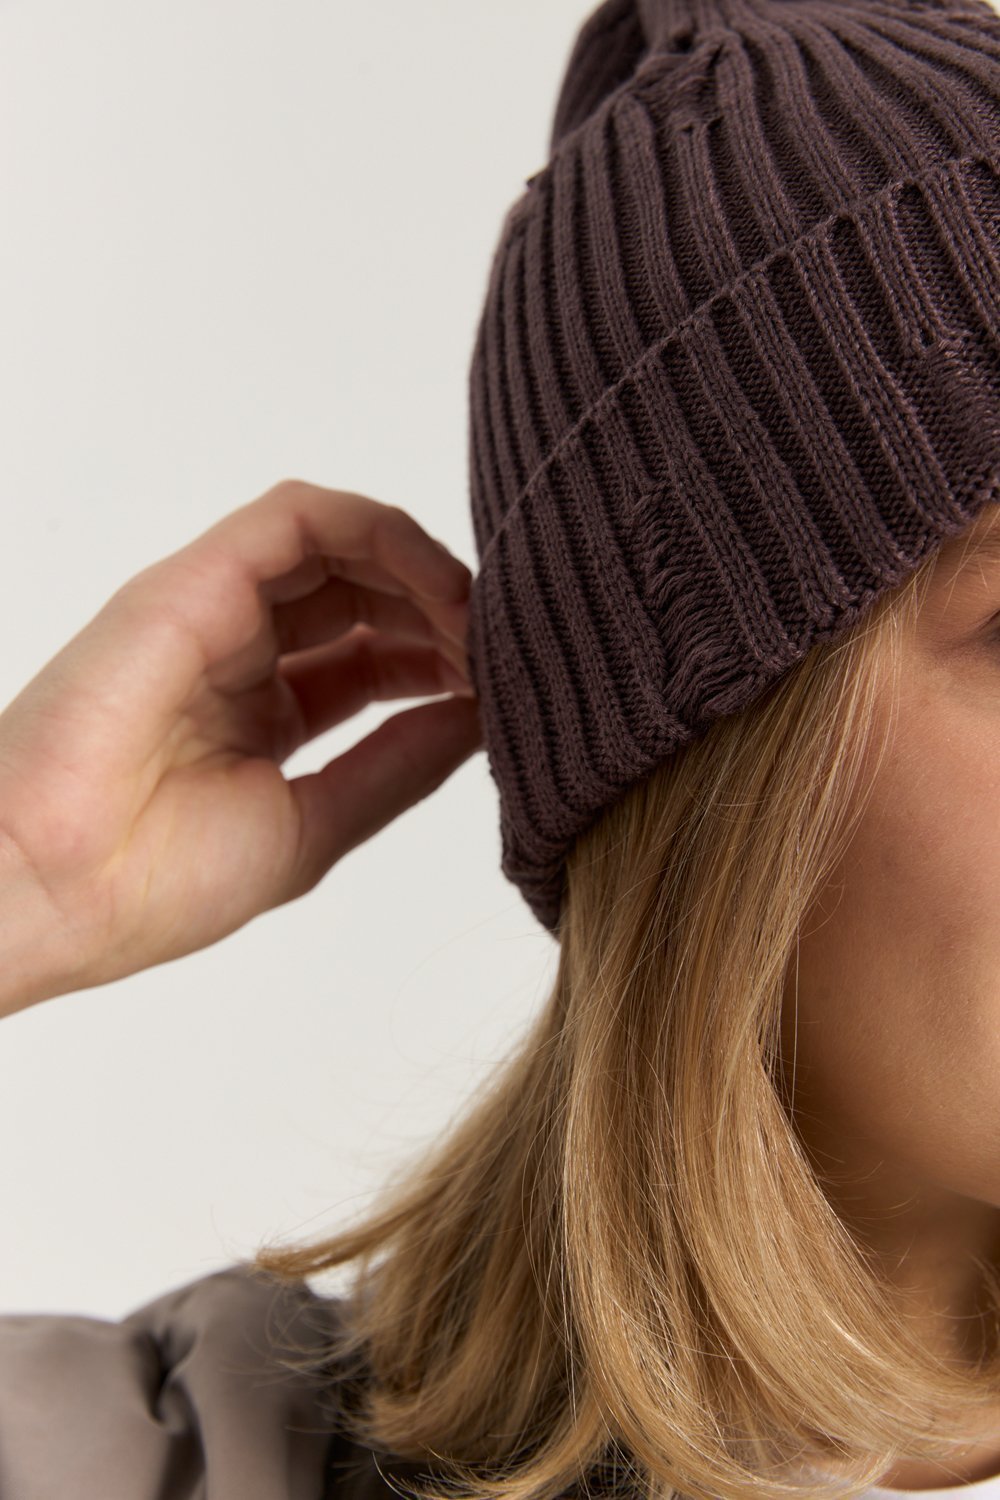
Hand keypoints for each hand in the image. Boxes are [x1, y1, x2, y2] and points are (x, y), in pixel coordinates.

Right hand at [0, 479, 481, 1011]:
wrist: (48, 893)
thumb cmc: (151, 885)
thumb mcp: (311, 824)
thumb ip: (394, 766)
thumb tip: (476, 723)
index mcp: (257, 712)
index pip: (372, 657)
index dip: (444, 661)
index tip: (502, 690)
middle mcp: (237, 650)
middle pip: (366, 594)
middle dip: (445, 615)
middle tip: (505, 654)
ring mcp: (213, 610)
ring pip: (342, 542)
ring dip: (425, 570)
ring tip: (480, 625)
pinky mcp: (193, 579)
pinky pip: (302, 517)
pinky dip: (382, 536)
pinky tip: (437, 591)